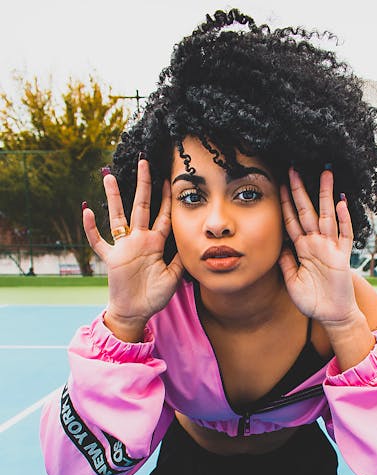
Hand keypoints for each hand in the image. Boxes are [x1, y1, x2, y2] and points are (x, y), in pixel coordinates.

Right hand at [83, 158, 183, 340]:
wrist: (135, 312)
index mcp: (155, 244)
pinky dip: (91, 228)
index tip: (168, 179)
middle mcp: (139, 240)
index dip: (166, 198)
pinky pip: (99, 242)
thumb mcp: (174, 277)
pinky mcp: (111, 259)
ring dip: (113, 197)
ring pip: (117, 217)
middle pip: (141, 206)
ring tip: (108, 176)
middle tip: (144, 161)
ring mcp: (123, 248)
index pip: (163, 216)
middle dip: (143, 185)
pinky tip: (86, 211)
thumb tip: (191, 242)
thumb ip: (180, 259)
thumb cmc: (154, 296)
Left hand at [279, 167, 358, 326]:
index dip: (286, 203)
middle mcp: (317, 244)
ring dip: (326, 195)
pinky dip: (344, 219)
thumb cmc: (313, 300)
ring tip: (325, 174)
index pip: (292, 221)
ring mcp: (331, 248)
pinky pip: (344, 235)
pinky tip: (341, 202)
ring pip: (327, 216)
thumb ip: (286, 262)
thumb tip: (276, 245)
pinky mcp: (343, 257)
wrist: (333, 316)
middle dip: (301, 191)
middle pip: (308, 212)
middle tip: (294, 168)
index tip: (280, 184)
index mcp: (303, 249)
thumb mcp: (292, 281)